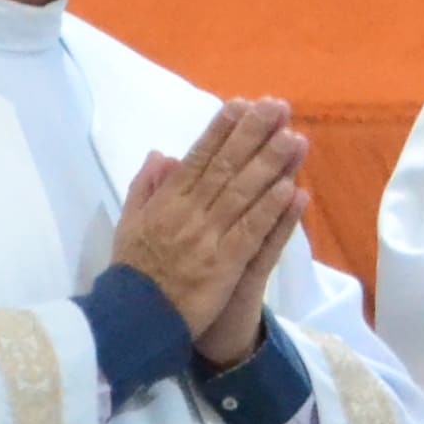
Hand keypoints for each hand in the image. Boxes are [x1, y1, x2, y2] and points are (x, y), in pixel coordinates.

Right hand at [114, 101, 309, 356]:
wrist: (132, 320)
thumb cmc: (133, 272)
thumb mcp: (129, 223)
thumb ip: (145, 187)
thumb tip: (163, 153)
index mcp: (166, 202)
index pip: (198, 158)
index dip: (222, 130)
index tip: (243, 104)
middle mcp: (188, 213)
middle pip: (225, 167)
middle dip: (253, 134)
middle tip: (278, 106)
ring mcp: (207, 238)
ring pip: (242, 194)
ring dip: (270, 164)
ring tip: (294, 137)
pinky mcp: (224, 265)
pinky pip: (251, 233)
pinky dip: (271, 210)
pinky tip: (291, 189)